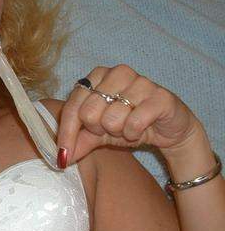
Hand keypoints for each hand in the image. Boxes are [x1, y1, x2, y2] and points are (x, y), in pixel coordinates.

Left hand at [56, 64, 201, 167]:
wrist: (170, 129)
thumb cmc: (131, 124)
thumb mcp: (100, 133)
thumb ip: (79, 140)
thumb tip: (60, 157)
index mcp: (97, 75)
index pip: (72, 106)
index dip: (66, 133)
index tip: (62, 155)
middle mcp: (117, 73)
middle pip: (88, 112)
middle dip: (98, 129)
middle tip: (112, 128)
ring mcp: (140, 82)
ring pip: (111, 118)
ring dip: (118, 131)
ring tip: (128, 126)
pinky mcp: (160, 96)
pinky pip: (134, 122)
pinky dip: (134, 133)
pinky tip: (142, 129)